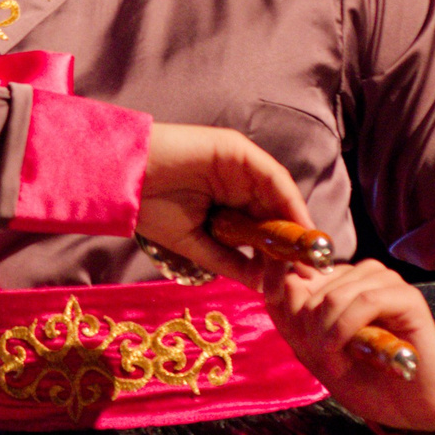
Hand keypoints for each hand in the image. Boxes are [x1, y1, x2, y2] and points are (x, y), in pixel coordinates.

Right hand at [135, 124, 314, 279]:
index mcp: (225, 203)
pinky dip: (287, 199)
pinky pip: (271, 175)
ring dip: (295, 223)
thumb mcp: (196, 245)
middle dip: (294, 242)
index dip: (282, 252)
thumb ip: (230, 262)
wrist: (124, 178)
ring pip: (277, 194)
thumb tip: (264, 285)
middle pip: (274, 212)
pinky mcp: (236, 150)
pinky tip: (296, 223)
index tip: (300, 279)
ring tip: (306, 253)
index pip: (262, 227)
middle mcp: (236, 182)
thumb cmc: (151, 210)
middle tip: (311, 270)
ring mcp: (238, 165)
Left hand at [263, 260, 434, 430]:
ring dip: (329, 335)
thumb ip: (295, 319)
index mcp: (336, 283)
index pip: (292, 275)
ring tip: (340, 363)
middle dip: (312, 333)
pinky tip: (350, 351)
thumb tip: (285, 279)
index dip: (288, 311)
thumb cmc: (367, 379)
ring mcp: (384, 282)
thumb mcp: (316, 352)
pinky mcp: (407, 296)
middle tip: (329, 362)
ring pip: (334, 294)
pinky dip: (349, 328)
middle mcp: (359, 276)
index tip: (302, 345)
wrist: (415, 406)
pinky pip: (365, 301)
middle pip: (310, 289)